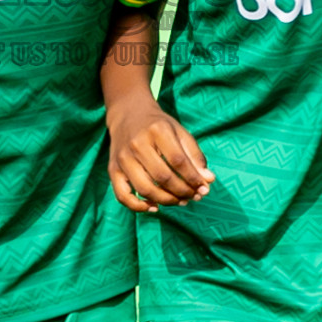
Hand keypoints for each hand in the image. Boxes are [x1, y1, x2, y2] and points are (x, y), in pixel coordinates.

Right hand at [107, 93, 214, 212]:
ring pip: (145, 188)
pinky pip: (122, 195)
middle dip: (182, 191)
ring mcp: (123, 158)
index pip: (178, 161)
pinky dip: (138, 206)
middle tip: (193, 196)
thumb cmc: (158, 125)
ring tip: (180, 201)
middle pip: (162, 177)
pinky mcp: (113, 169)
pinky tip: (154, 207)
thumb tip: (208, 180)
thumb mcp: (179, 132)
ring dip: (166, 201)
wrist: (128, 114)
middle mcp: (137, 144)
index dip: (193, 178)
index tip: (203, 188)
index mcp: (157, 130)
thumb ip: (195, 155)